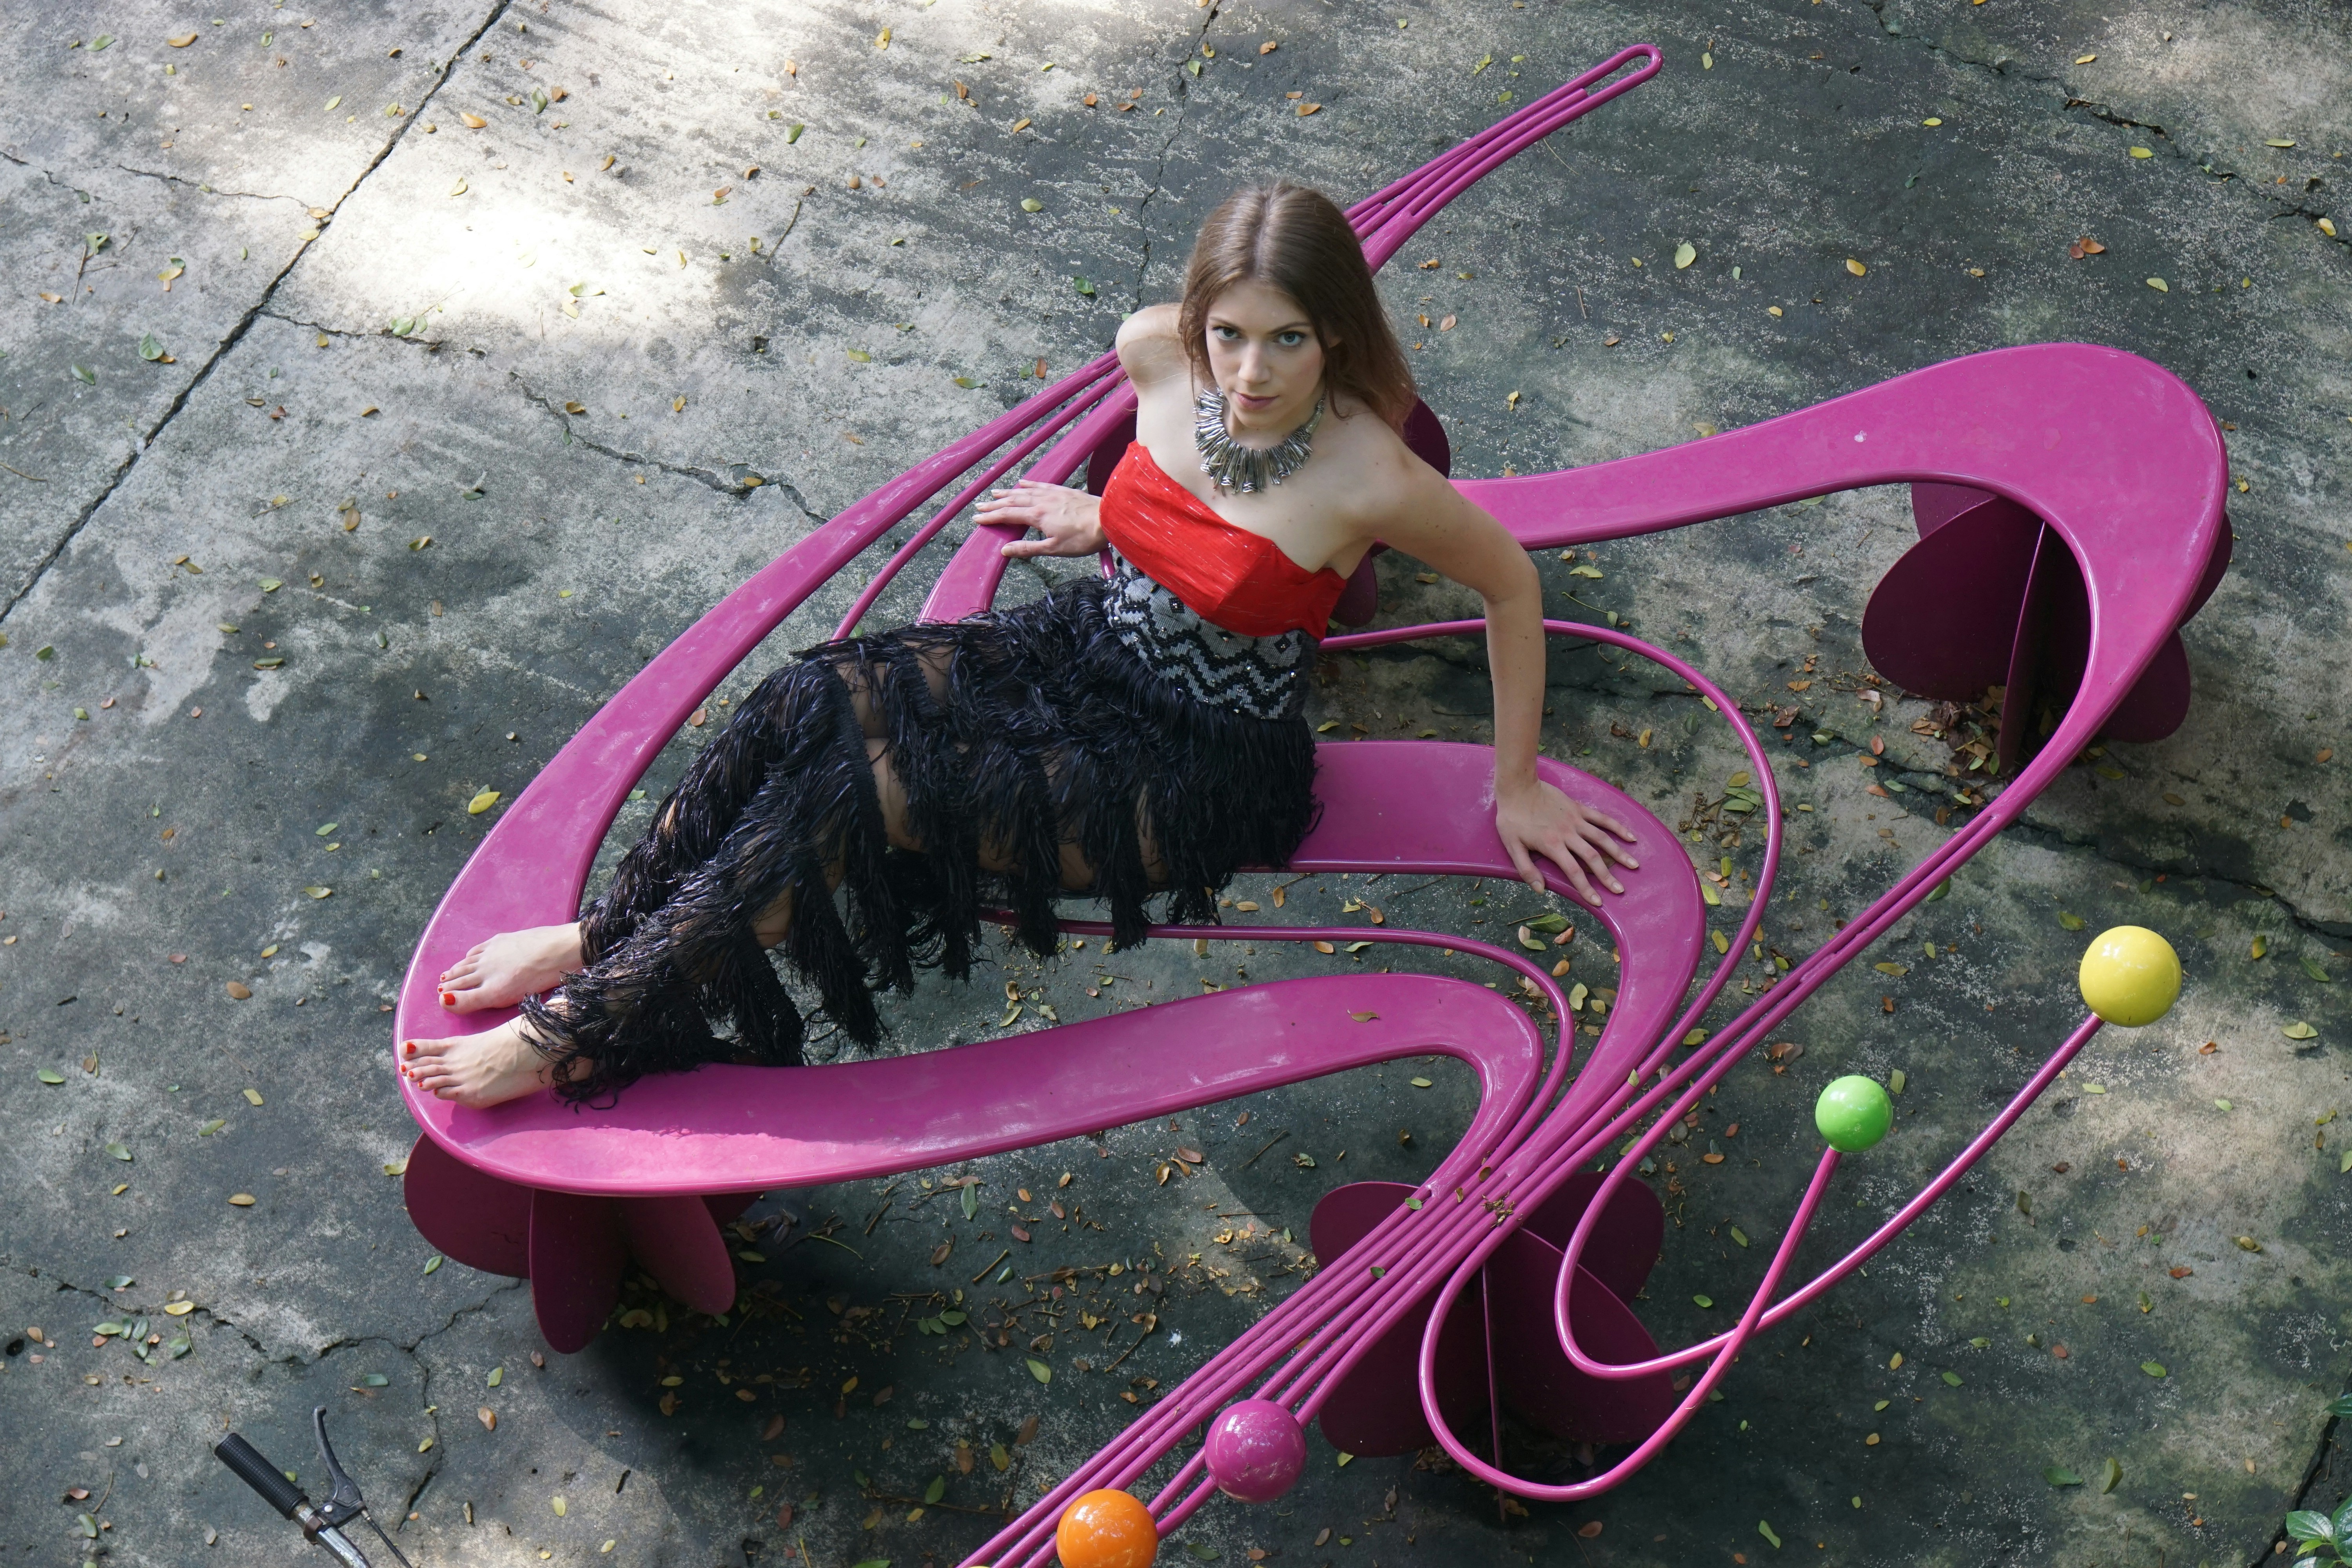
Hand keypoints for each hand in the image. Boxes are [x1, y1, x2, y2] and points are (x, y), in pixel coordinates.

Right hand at [979, 478, 1108, 557]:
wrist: (1108, 519)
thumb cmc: (1083, 537)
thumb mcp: (1054, 549)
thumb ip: (1028, 548)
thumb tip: (1005, 550)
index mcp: (1037, 516)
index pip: (1008, 515)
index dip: (991, 517)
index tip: (978, 519)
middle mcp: (1042, 501)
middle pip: (1013, 501)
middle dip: (995, 504)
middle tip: (980, 506)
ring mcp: (1053, 494)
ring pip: (1025, 492)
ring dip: (1008, 493)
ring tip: (996, 493)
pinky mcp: (1064, 491)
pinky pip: (1041, 485)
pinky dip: (1029, 484)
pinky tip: (1023, 483)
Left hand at [1494, 778, 1641, 904]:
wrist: (1518, 786)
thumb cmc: (1512, 818)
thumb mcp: (1512, 845)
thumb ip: (1526, 869)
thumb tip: (1540, 890)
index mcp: (1552, 845)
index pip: (1573, 871)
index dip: (1586, 888)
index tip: (1597, 902)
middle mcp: (1568, 834)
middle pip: (1592, 858)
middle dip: (1607, 876)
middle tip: (1620, 890)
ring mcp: (1576, 820)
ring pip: (1602, 838)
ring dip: (1619, 853)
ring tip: (1634, 865)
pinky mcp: (1579, 808)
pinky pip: (1602, 818)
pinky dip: (1617, 827)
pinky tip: (1630, 837)